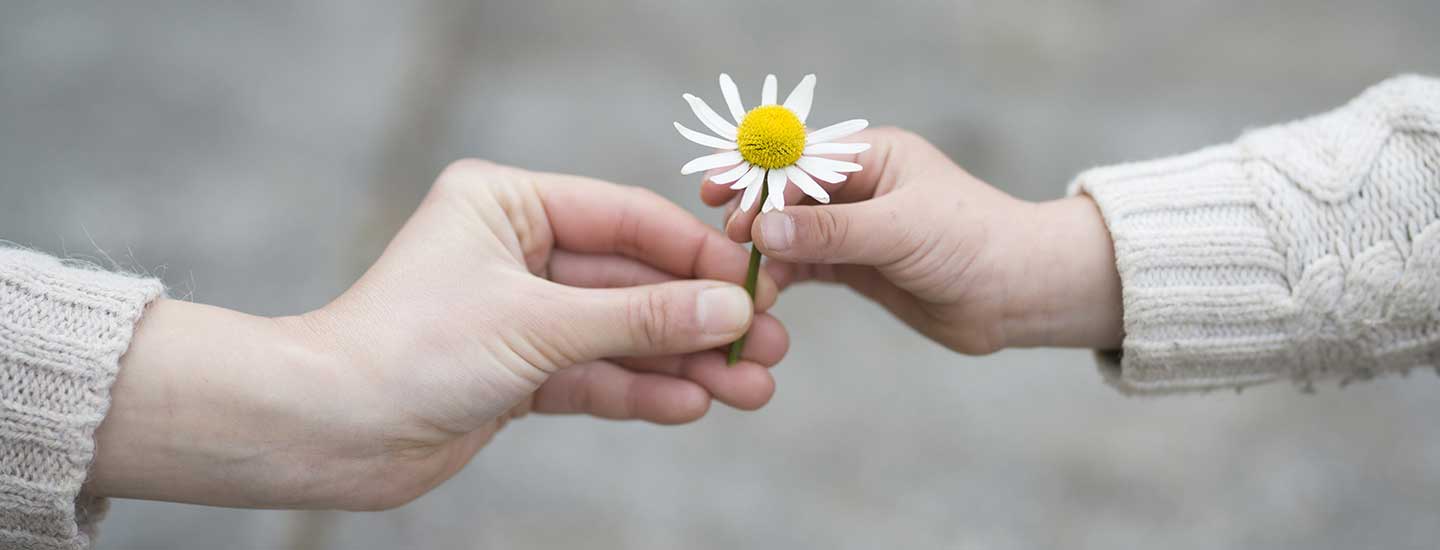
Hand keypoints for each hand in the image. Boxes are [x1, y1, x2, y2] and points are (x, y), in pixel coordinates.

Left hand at [90, 160, 785, 510]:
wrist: (328, 432)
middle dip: (698, 320)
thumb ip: (640, 319)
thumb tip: (730, 310)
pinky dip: (640, 391)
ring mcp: (518, 313)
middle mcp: (514, 250)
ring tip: (750, 389)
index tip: (757, 287)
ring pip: (619, 335)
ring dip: (682, 363)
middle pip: (630, 282)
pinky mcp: (516, 371)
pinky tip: (694, 404)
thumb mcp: (540, 325)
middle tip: (770, 347)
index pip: (625, 219)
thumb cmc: (410, 350)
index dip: (695, 256)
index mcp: (507, 203)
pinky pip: (593, 374)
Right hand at [704, 128, 1120, 353]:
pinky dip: (783, 278)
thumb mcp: (900, 231)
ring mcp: (856, 229)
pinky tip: (764, 294)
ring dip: (765, 254)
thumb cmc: (973, 244)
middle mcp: (859, 188)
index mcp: (871, 157)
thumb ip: (831, 232)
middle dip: (754, 216)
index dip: (757, 179)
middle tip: (723, 242)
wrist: (1019, 296)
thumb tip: (762, 231)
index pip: (799, 160)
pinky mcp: (857, 268)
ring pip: (792, 236)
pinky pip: (806, 268)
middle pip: (787, 197)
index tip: (722, 200)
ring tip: (741, 279)